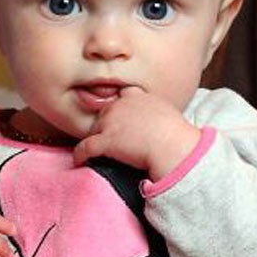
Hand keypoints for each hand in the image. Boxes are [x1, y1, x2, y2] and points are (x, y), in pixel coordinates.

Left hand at [72, 87, 202, 179]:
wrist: (172, 146)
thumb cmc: (177, 135)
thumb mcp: (169, 115)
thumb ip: (157, 115)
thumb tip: (159, 126)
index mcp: (139, 97)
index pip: (123, 96)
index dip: (120, 107)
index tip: (121, 116)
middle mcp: (121, 105)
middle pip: (105, 112)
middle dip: (106, 124)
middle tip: (109, 138)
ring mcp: (111, 122)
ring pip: (94, 129)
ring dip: (94, 138)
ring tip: (94, 151)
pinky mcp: (105, 140)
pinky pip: (86, 147)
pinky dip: (80, 154)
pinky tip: (79, 160)